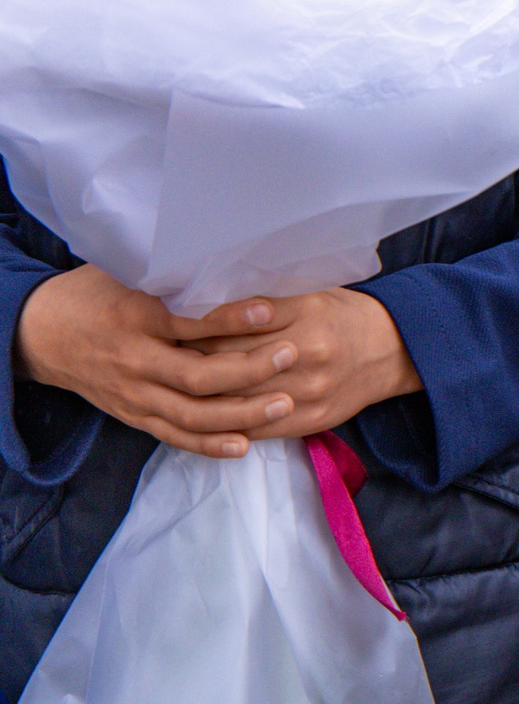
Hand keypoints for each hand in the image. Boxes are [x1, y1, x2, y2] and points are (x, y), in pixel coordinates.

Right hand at [13, 265, 296, 456]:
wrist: (43, 332)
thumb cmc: (97, 293)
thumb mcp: (130, 273)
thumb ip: (175, 277)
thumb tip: (236, 259)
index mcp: (136, 319)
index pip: (188, 323)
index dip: (231, 319)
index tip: (271, 312)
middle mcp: (135, 361)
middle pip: (196, 376)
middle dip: (249, 370)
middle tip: (291, 355)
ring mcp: (134, 394)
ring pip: (191, 414)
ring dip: (240, 413)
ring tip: (284, 404)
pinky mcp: (133, 415)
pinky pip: (174, 435)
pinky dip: (208, 444)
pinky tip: (245, 444)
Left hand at [186, 288, 421, 439]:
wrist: (395, 351)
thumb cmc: (346, 316)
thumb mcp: (310, 294)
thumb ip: (263, 303)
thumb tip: (205, 307)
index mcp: (304, 316)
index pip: (231, 327)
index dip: (193, 331)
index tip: (168, 329)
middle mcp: (306, 354)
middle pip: (229, 365)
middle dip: (190, 364)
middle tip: (161, 360)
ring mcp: (308, 392)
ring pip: (237, 401)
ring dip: (202, 398)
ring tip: (176, 389)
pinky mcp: (310, 421)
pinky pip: (256, 429)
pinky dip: (226, 426)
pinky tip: (204, 418)